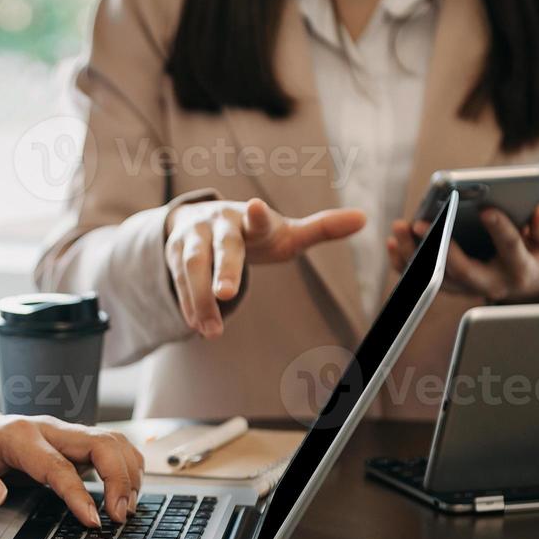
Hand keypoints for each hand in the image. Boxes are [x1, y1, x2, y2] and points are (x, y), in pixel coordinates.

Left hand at [0, 413, 143, 527]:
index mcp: (19, 435)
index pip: (59, 465)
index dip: (80, 493)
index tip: (94, 520)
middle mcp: (47, 429)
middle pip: (100, 442)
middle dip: (120, 477)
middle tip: (121, 515)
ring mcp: (63, 434)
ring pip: (112, 441)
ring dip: (128, 471)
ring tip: (127, 508)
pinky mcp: (72, 444)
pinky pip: (110, 447)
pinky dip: (125, 467)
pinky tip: (126, 492)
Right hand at [165, 197, 365, 337]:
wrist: (198, 219)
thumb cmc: (252, 231)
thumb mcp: (284, 232)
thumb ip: (321, 229)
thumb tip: (365, 219)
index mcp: (249, 218)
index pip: (256, 218)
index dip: (258, 216)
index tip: (258, 207)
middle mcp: (218, 224)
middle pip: (220, 247)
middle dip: (223, 269)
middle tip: (227, 294)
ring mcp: (192, 239)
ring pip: (192, 267)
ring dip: (200, 299)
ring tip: (211, 331)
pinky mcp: (173, 257)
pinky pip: (178, 283)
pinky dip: (188, 305)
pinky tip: (197, 327)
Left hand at [387, 204, 538, 303]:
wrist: (524, 284)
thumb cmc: (535, 256)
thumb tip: (538, 212)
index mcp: (518, 269)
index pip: (509, 248)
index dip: (499, 229)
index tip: (487, 208)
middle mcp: (490, 283)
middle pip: (462, 269)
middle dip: (440, 246)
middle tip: (421, 222)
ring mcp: (466, 288)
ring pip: (436, 276)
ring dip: (414, 254)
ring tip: (400, 226)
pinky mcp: (449, 286)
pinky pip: (422, 279)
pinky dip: (405, 263)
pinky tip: (394, 242)